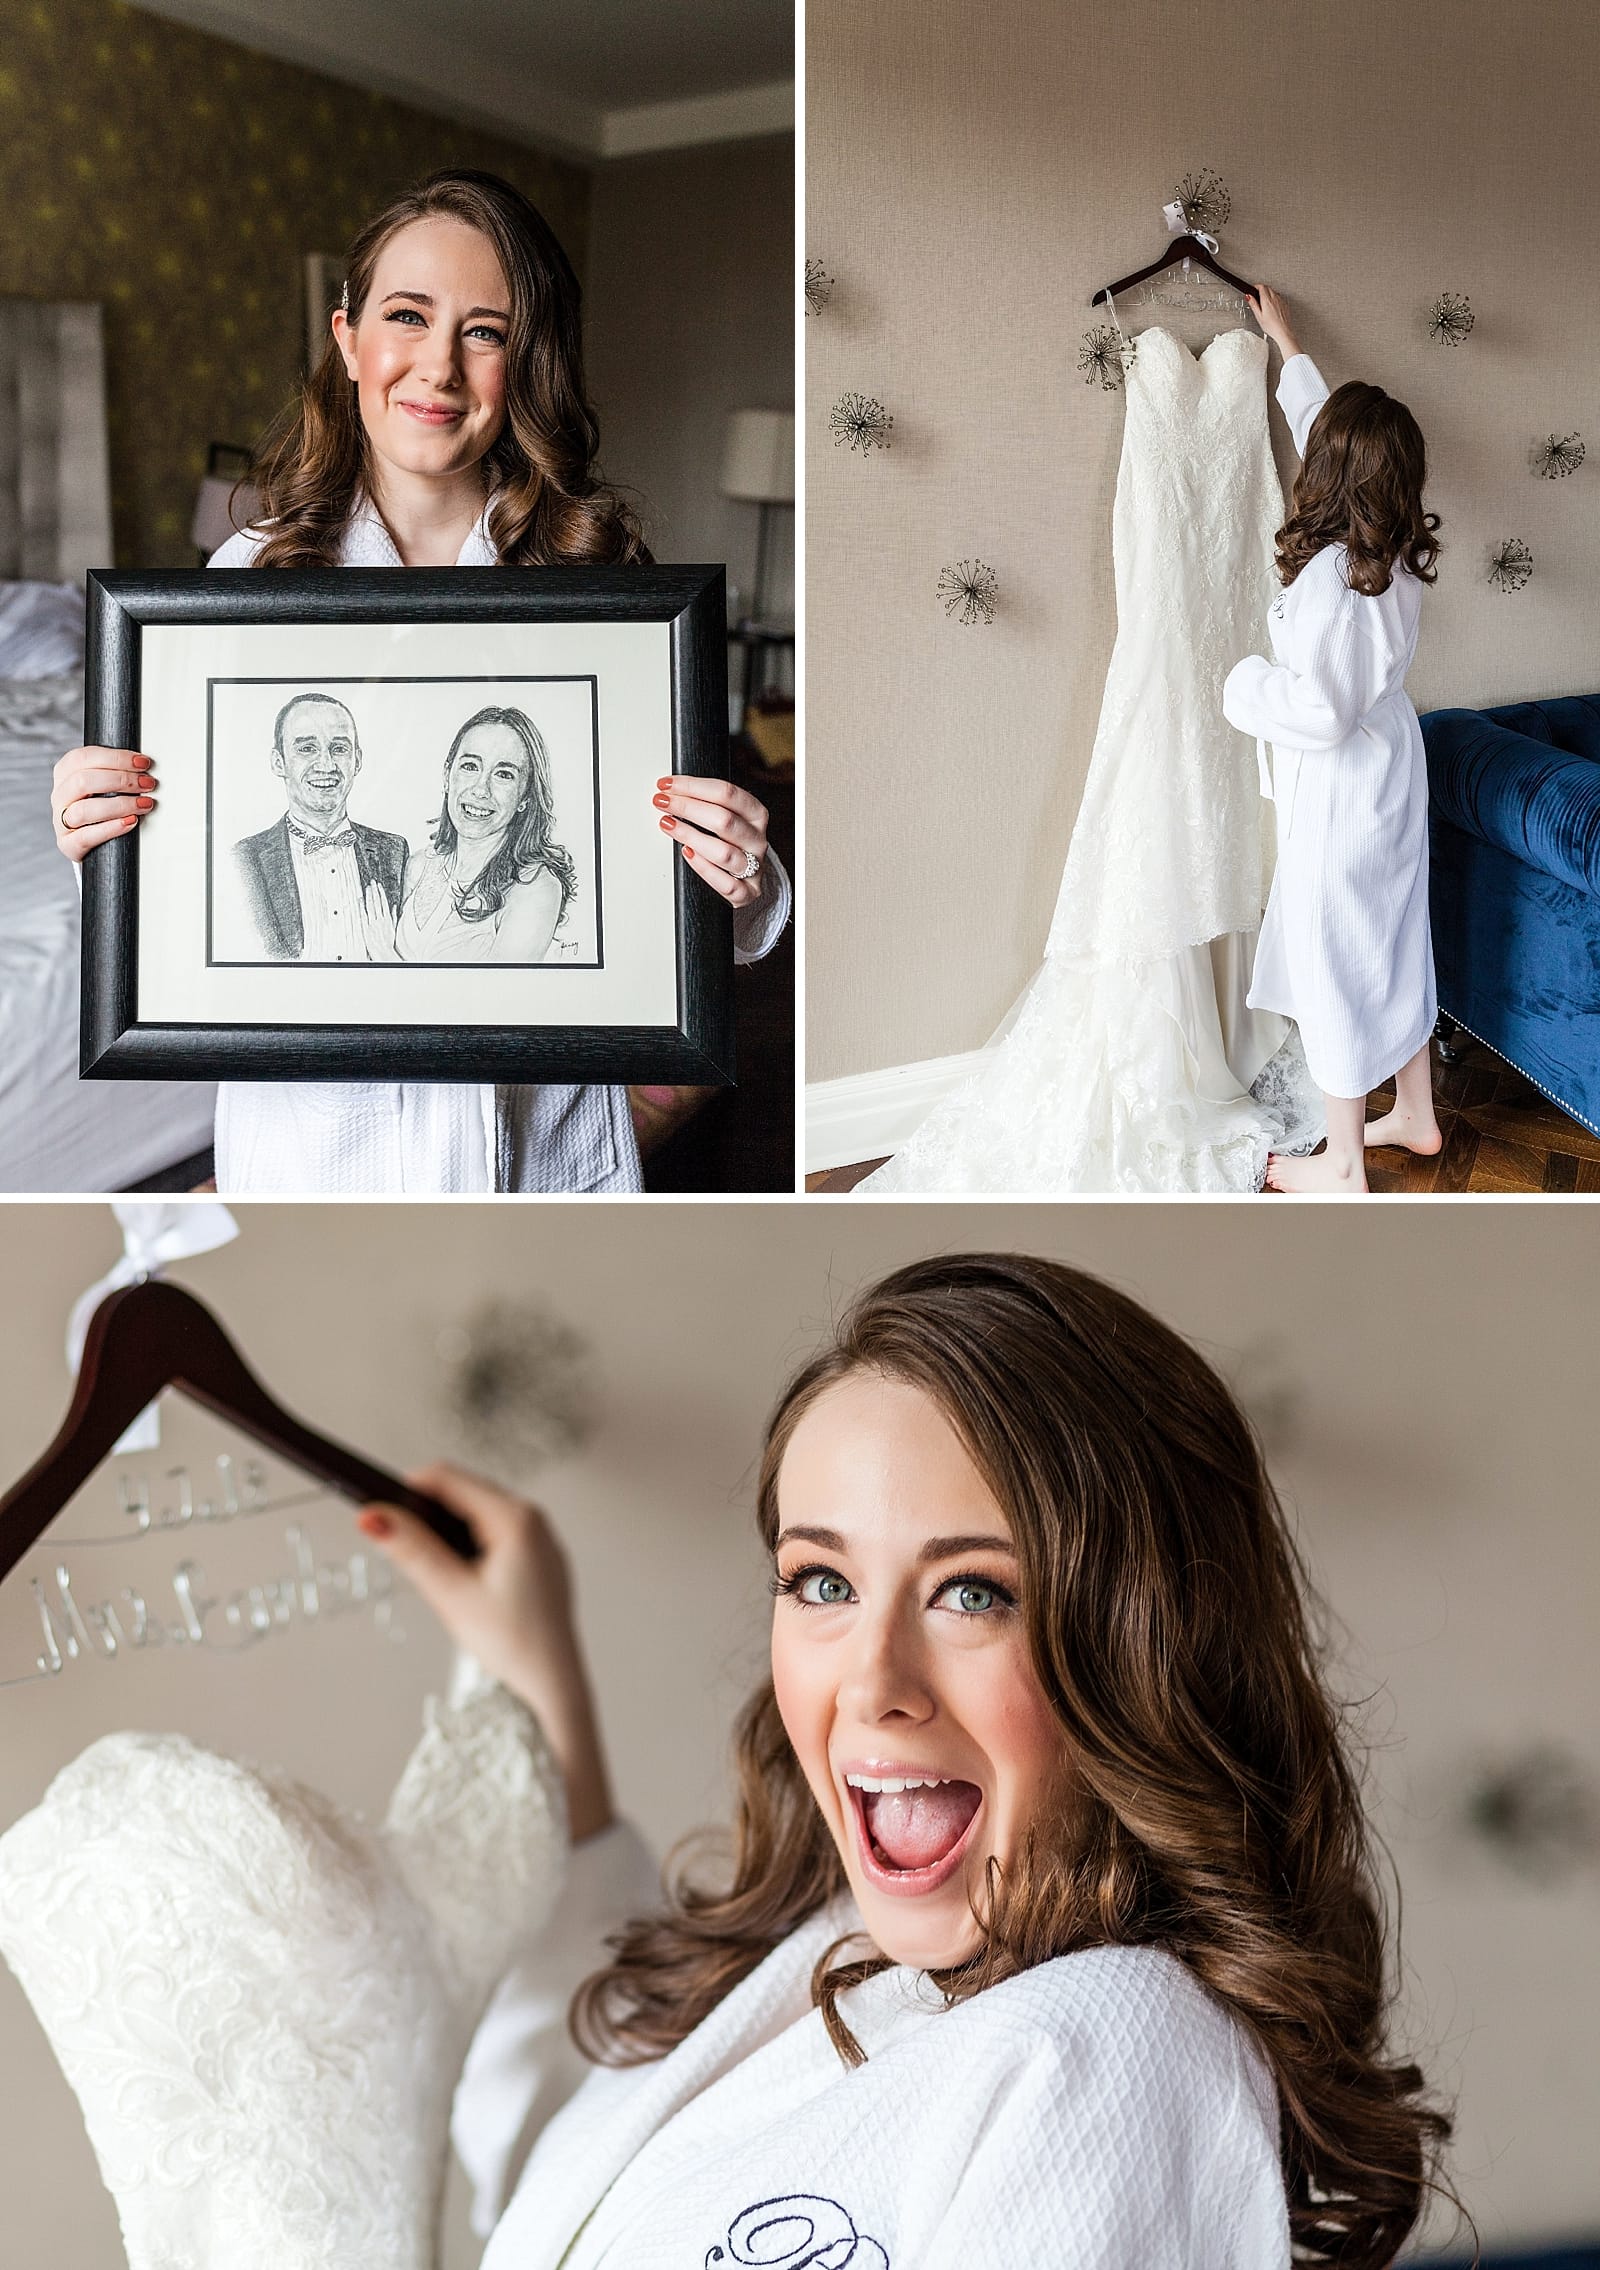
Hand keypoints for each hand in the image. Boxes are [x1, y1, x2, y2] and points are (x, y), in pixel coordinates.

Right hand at [52, 745, 158, 859]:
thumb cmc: (102, 806)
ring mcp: (61, 821)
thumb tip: (144, 765)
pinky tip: (131, 822)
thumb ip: (116, 771)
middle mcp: (60, 795)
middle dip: (121, 780)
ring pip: (84, 810)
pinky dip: (111, 828)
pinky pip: (86, 836)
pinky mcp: (68, 844)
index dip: (115, 758)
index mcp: (65, 773)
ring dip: (120, 805)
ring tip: (145, 804)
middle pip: (83, 781)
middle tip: (148, 784)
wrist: (93, 843)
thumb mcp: (104, 784)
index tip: (143, 763)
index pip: (83, 758)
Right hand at [357, 1463, 614, 1840]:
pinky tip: (462, 1581)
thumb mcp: (452, 1594)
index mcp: (516, 1518)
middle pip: (464, 1493)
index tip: (377, 1511)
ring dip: (448, 1533)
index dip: (407, 1489)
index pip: (448, 1478)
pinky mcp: (541, 1561)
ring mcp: (542, 1540)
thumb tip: (372, 1515)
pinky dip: (470, 1548)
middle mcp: (535, 1519)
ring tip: (432, 1572)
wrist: (552, 1688)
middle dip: (428, 1514)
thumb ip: (412, 1550)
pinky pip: (497, 1537)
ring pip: (479, 1516)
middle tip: (401, 1549)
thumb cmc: (511, 1644)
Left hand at [360, 876, 399, 960]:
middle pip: (378, 902)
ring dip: (369, 896)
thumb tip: (395, 906)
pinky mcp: (367, 928)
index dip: (381, 893)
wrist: (384, 952)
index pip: (384, 903)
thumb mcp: (393, 927)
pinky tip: (360, 900)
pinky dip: (362, 907)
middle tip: (372, 882)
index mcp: (388, 919)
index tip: (379, 885)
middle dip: (375, 891)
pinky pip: (364, 915)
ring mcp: (373, 923)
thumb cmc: (389, 941)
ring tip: (367, 888)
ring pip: (372, 907)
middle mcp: (381, 919)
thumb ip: (394, 916)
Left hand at [652, 775, 769, 906]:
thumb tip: (671, 791)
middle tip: (662, 803)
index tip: (667, 785)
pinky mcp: (747, 893)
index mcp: (755, 815)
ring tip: (667, 825)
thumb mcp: (727, 817)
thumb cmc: (730, 843)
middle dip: (687, 807)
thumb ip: (706, 804)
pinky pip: (726, 884)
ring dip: (691, 836)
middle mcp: (757, 840)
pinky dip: (704, 868)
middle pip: (724, 820)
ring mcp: (754, 867)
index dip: (693, 786)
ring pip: (724, 852)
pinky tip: (687, 854)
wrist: (747, 877)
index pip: (727, 794)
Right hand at [1247, 284, 1301, 361]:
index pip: (1261, 287)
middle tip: (1257, 294)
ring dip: (1268, 293)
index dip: (1256, 286)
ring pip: (1273, 291)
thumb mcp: (1259, 316)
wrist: (1283, 331)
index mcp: (1267, 300)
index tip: (1253, 289)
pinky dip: (1274, 298)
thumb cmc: (1272, 326)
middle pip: (1268, 287)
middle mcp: (1275, 298)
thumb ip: (1253, 304)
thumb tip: (1249, 296)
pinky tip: (1271, 306)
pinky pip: (1278, 297)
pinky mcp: (1284, 304)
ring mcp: (1281, 301)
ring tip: (1264, 300)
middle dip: (1262, 289)